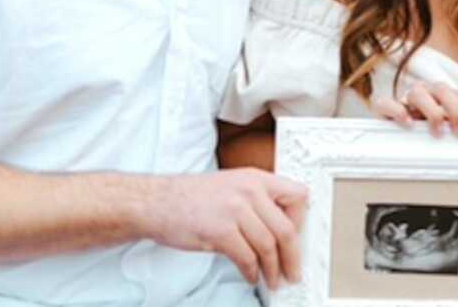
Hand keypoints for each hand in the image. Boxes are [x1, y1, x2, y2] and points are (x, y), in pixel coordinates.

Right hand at [139, 168, 307, 289]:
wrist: (156, 202)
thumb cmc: (191, 197)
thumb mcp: (232, 185)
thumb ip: (257, 200)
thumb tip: (281, 228)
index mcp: (255, 178)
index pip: (297, 195)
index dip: (301, 220)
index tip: (299, 238)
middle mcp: (249, 190)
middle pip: (286, 229)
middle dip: (293, 257)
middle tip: (293, 272)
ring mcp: (234, 210)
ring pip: (268, 247)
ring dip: (273, 270)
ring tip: (273, 280)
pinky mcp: (220, 231)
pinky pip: (247, 258)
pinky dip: (253, 273)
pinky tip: (252, 277)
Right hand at [372, 81, 457, 136]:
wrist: (389, 133)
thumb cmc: (422, 131)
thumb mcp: (443, 128)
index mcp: (440, 94)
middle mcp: (424, 91)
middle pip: (442, 90)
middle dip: (456, 111)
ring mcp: (403, 98)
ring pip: (418, 93)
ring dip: (432, 112)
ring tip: (439, 132)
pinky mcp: (383, 108)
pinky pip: (387, 103)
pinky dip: (397, 111)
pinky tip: (408, 124)